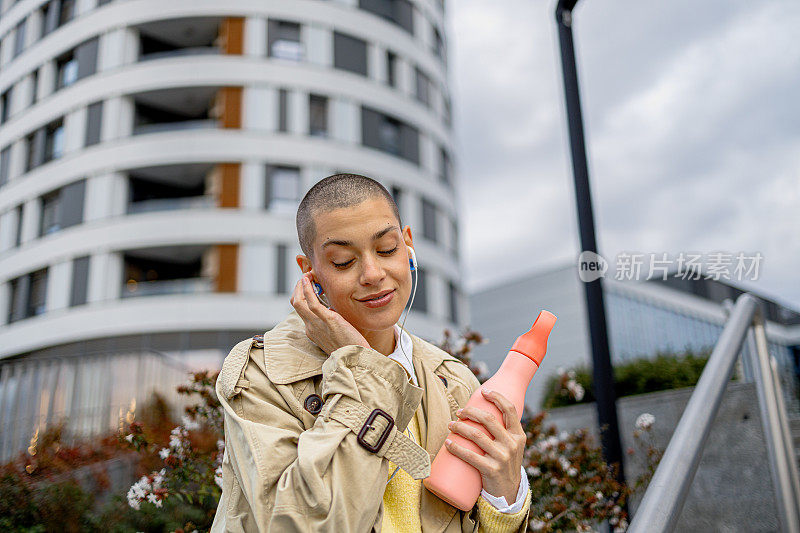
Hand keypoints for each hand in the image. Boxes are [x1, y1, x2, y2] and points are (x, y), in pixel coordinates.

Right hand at [290, 273, 370, 354]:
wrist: (357, 358)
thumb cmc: (350, 346)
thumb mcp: (335, 332)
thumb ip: (330, 321)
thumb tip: (331, 308)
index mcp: (312, 331)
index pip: (301, 310)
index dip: (302, 295)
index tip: (309, 285)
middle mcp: (310, 328)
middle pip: (296, 304)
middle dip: (298, 288)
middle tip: (306, 277)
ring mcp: (317, 325)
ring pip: (299, 302)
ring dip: (301, 286)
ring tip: (307, 275)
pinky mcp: (328, 321)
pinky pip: (312, 303)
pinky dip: (307, 289)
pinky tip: (309, 280)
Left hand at [445, 389, 525, 503]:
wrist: (508, 492)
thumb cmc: (504, 463)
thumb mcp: (511, 446)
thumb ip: (502, 431)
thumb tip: (482, 410)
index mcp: (519, 436)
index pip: (510, 410)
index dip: (497, 397)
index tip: (484, 391)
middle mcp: (512, 445)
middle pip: (488, 419)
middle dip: (470, 411)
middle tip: (459, 412)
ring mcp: (502, 458)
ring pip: (476, 435)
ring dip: (459, 427)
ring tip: (450, 424)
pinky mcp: (491, 470)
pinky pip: (470, 456)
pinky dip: (456, 448)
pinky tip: (448, 443)